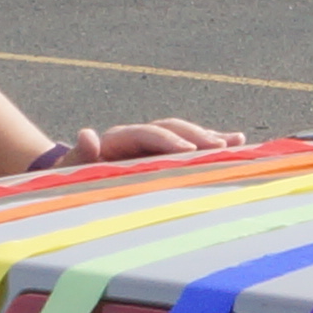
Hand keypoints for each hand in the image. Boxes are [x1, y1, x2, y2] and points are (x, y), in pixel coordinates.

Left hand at [41, 117, 234, 164]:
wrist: (77, 182)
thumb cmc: (75, 180)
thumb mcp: (73, 169)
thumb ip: (82, 154)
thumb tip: (86, 134)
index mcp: (118, 139)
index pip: (147, 134)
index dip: (167, 141)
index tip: (189, 152)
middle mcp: (140, 137)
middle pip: (172, 130)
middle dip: (197, 137)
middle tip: (221, 147)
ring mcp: (154, 145)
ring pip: (186, 136)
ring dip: (211, 138)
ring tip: (237, 143)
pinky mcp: (166, 155)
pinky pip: (192, 149)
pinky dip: (213, 146)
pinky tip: (239, 143)